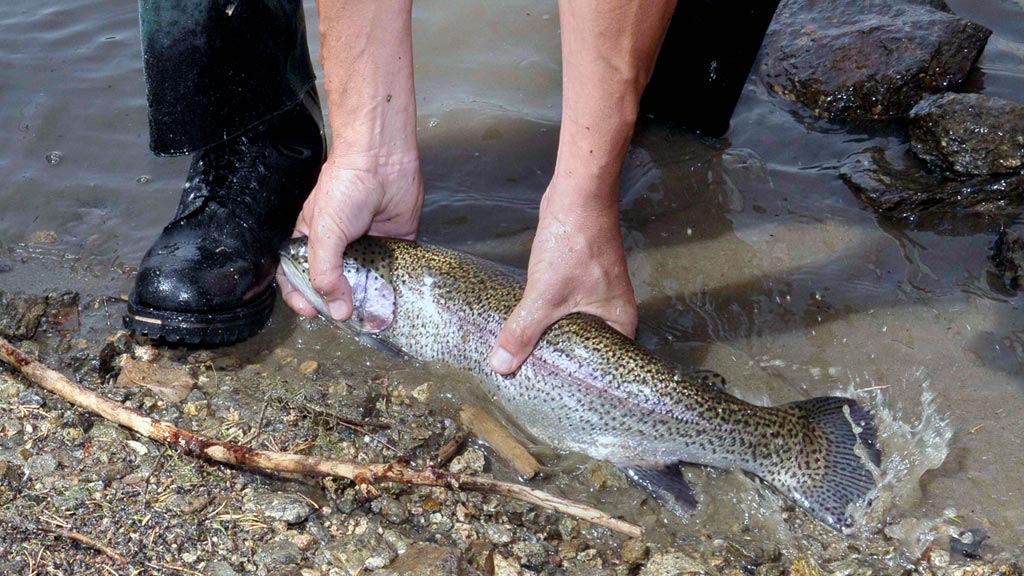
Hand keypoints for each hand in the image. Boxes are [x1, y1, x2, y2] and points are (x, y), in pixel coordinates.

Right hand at [277, 155, 422, 319]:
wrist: (381, 162)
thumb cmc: (345, 186)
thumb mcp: (323, 233)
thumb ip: (325, 272)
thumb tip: (336, 308)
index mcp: (311, 240)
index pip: (298, 277)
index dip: (301, 296)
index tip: (309, 312)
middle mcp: (339, 248)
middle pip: (333, 286)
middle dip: (336, 305)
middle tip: (343, 319)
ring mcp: (366, 248)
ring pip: (365, 285)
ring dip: (367, 303)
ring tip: (369, 318)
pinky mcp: (393, 247)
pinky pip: (392, 274)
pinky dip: (393, 289)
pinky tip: (393, 303)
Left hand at [489, 179, 637, 374]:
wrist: (576, 196)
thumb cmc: (574, 246)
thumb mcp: (545, 296)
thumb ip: (523, 332)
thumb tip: (500, 366)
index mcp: (619, 323)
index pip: (605, 367)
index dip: (582, 383)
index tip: (557, 398)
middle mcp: (612, 313)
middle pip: (585, 350)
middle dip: (560, 364)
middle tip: (535, 386)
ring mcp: (596, 296)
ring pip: (571, 329)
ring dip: (550, 341)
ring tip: (525, 365)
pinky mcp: (578, 282)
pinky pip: (562, 311)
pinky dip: (546, 321)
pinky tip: (525, 332)